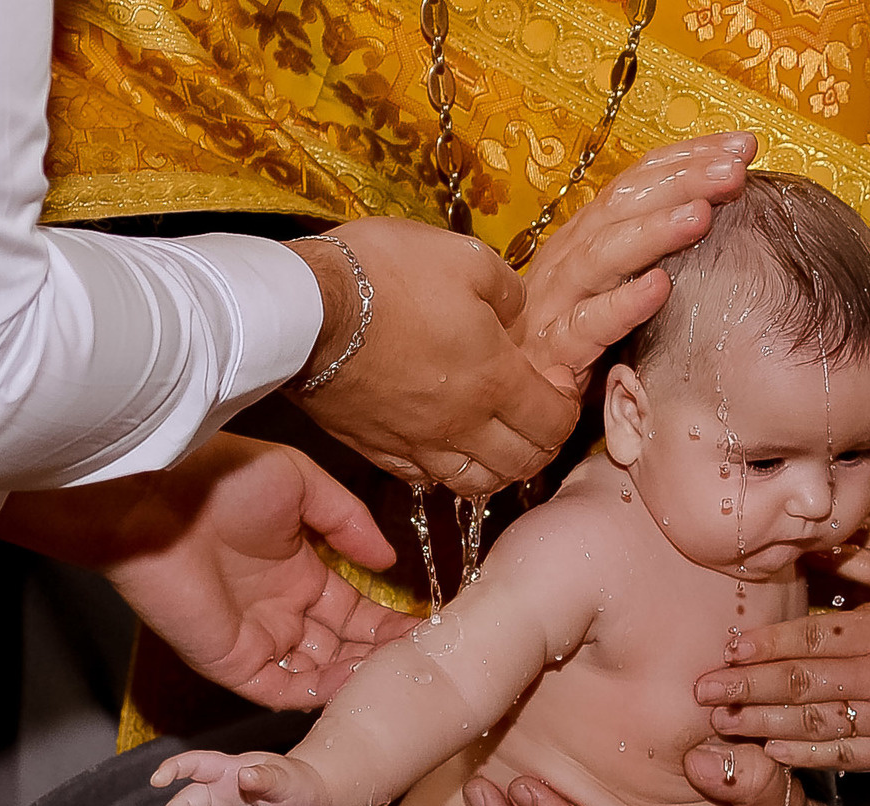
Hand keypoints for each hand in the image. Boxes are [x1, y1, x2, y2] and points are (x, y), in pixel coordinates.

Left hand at [0, 435, 407, 710]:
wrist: (153, 496)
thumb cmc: (218, 477)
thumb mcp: (300, 482)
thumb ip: (348, 521)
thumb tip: (388, 559)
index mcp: (297, 571)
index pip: (354, 610)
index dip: (389, 622)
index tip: (428, 629)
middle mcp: (280, 610)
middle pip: (342, 647)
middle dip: (380, 656)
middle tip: (425, 662)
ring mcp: (257, 639)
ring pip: (318, 673)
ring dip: (356, 678)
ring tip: (398, 678)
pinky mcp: (232, 662)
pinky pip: (283, 689)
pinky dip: (318, 693)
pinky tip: (355, 685)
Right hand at [289, 219, 578, 493]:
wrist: (301, 307)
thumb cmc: (383, 274)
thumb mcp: (463, 257)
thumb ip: (507, 290)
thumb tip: (517, 315)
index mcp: (493, 380)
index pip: (554, 421)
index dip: (567, 404)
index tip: (557, 380)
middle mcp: (462, 425)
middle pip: (523, 462)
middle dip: (542, 442)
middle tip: (536, 413)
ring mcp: (418, 445)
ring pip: (478, 484)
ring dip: (499, 467)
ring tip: (497, 440)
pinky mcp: (378, 450)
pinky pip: (425, 479)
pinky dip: (445, 470)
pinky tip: (444, 447)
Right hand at [514, 133, 757, 390]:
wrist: (512, 398)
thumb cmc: (574, 342)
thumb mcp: (613, 285)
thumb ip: (650, 252)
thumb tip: (714, 211)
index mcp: (586, 237)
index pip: (637, 182)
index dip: (689, 158)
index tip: (743, 146)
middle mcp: (569, 258)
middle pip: (624, 205)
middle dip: (682, 181)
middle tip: (735, 168)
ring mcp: (557, 303)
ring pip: (604, 255)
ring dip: (654, 231)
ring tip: (702, 215)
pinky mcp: (554, 352)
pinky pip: (588, 325)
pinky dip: (624, 304)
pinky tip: (660, 288)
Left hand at [697, 592, 869, 772]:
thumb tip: (826, 552)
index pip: (808, 638)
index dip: (763, 646)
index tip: (727, 649)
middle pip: (798, 683)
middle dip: (744, 687)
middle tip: (701, 692)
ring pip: (813, 723)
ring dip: (761, 723)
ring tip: (722, 723)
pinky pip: (845, 757)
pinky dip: (804, 754)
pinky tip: (771, 749)